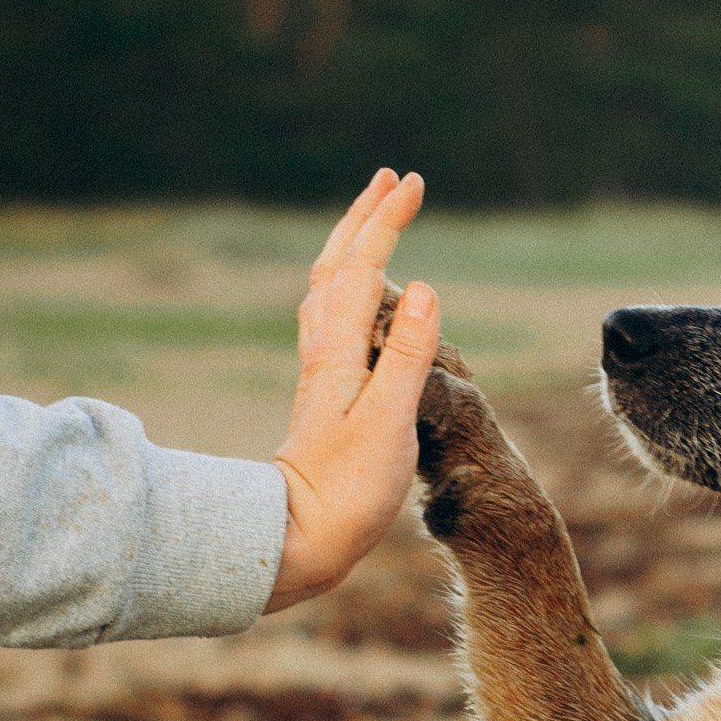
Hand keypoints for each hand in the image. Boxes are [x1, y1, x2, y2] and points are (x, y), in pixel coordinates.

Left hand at [265, 170, 440, 611]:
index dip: (386, 222)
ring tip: (374, 224)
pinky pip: (333, 321)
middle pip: (335, 267)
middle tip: (390, 181)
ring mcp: (321, 373)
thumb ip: (406, 353)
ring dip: (352, 248)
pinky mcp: (325, 396)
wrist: (297, 538)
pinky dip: (349, 290)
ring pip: (329, 290)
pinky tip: (358, 301)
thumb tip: (423, 287)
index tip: (411, 184)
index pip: (363, 267)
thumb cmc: (345, 490)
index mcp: (338, 350)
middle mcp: (323, 352)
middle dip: (363, 220)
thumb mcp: (387, 421)